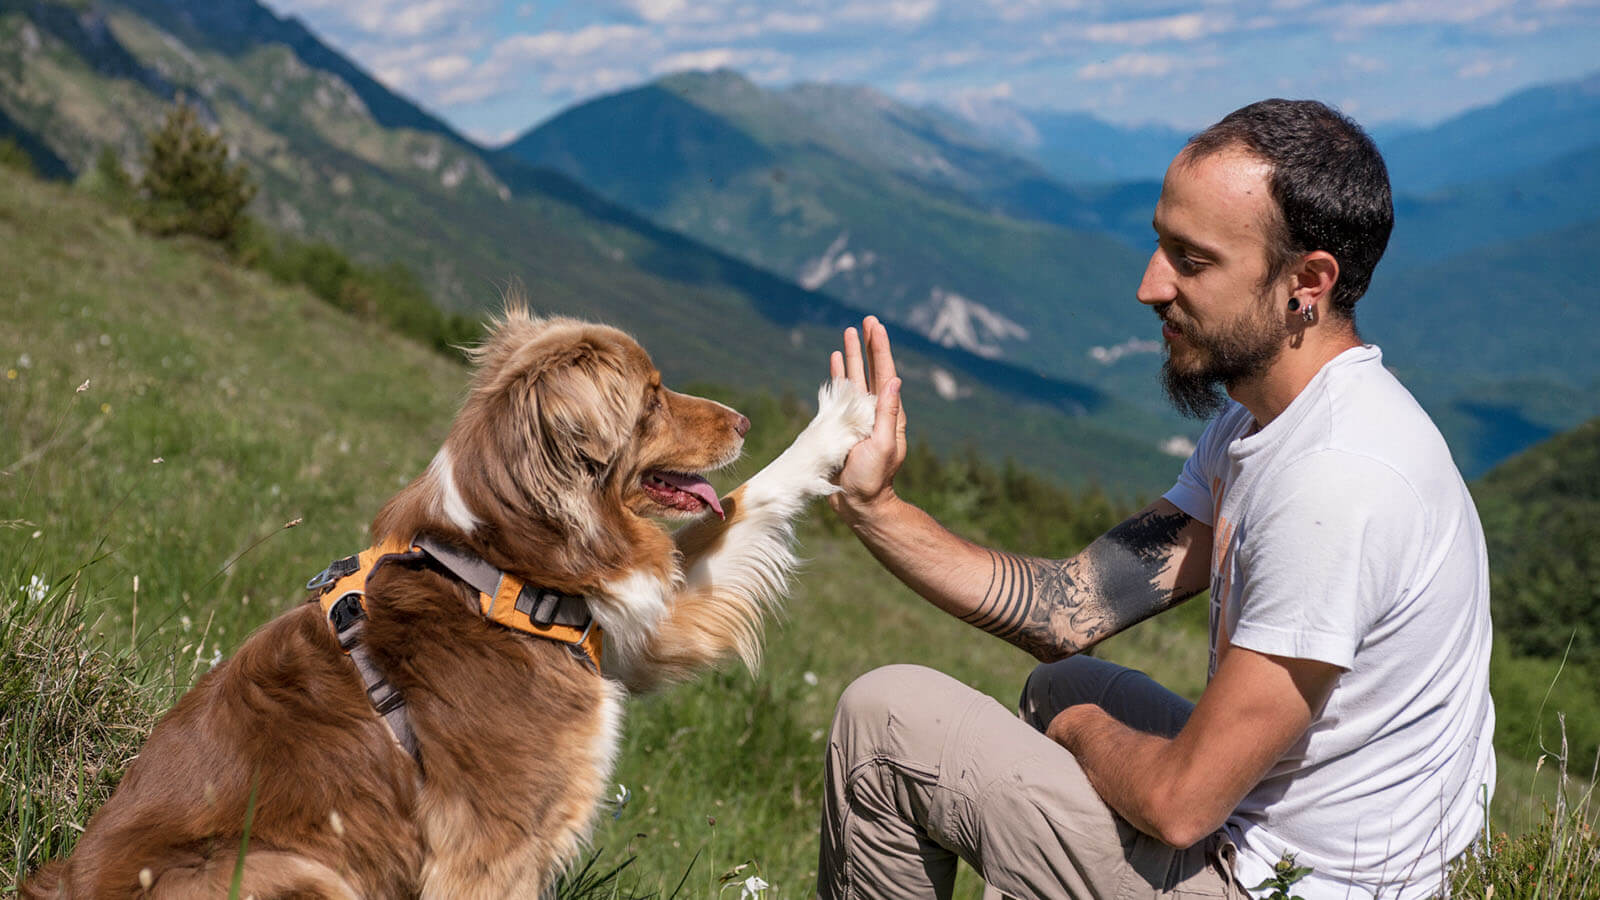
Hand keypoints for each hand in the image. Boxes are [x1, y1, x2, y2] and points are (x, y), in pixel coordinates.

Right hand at [827, 317, 905, 522]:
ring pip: (855, 378)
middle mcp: (874, 411)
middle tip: (864, 320)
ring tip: (847, 333)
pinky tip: (836, 362)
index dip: (880, 348)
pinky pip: (839, 394)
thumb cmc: (873, 478)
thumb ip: (888, 414)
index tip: (875, 326)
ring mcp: (858, 417)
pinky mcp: (842, 425)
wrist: (859, 503)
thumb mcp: (884, 445)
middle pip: (870, 369)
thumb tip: (894, 380)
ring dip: (852, 356)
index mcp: (888, 413)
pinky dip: (838, 376)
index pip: (885, 373)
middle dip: (867, 345)